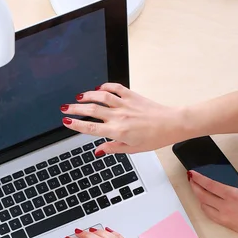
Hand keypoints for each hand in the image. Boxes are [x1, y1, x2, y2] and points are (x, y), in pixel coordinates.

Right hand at [60, 84, 187, 154]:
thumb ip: (113, 148)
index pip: (91, 127)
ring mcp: (125, 104)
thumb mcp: (132, 149)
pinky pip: (115, 88)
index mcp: (118, 131)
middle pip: (91, 110)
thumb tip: (98, 151)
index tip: (66, 122)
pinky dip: (105, 86)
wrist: (172, 124)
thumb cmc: (155, 138)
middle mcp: (119, 116)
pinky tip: (98, 88)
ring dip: (87, 95)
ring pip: (100, 96)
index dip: (76, 124)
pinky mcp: (132, 96)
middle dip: (75, 108)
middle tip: (65, 108)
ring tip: (78, 98)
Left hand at [188, 170, 237, 237]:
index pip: (210, 184)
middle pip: (201, 194)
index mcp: (233, 195)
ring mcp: (221, 215)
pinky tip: (205, 201)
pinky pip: (207, 213)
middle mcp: (224, 205)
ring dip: (197, 195)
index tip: (192, 173)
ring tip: (197, 188)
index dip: (198, 178)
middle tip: (190, 179)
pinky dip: (203, 205)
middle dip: (193, 185)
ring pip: (202, 204)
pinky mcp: (222, 222)